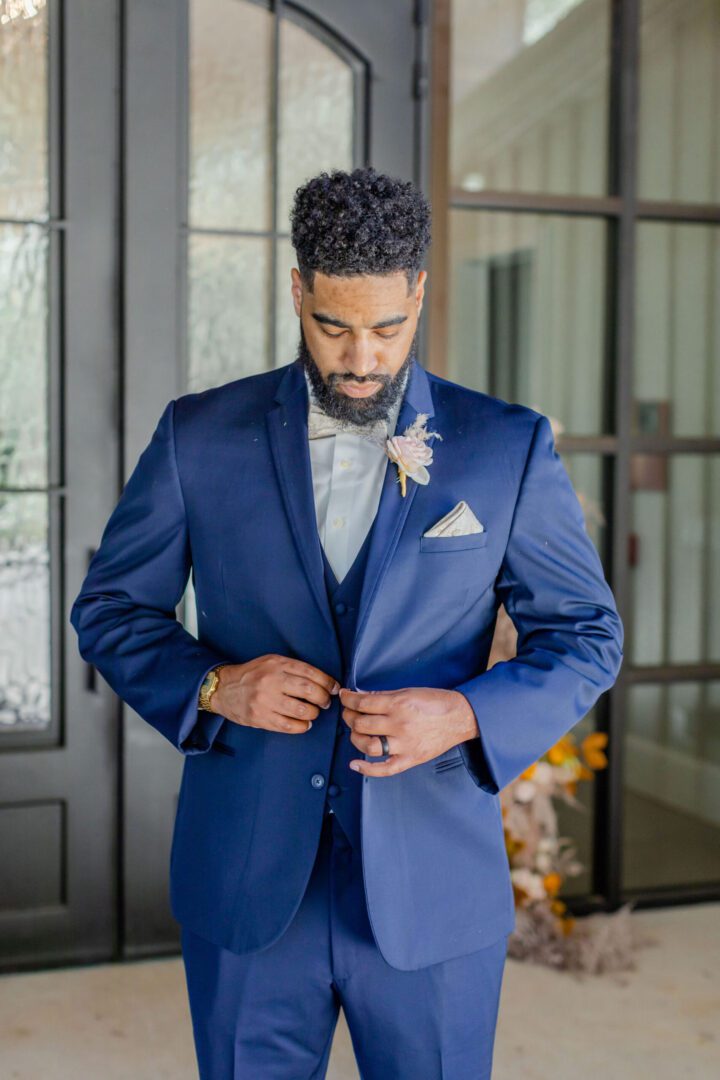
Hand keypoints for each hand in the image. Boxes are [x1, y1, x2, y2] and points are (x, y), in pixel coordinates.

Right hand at [212, 655, 339, 733]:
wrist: (224, 689)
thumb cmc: (253, 675)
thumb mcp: (271, 662)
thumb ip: (293, 668)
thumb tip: (323, 680)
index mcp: (277, 664)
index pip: (310, 673)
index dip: (327, 682)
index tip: (334, 688)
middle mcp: (271, 681)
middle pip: (309, 691)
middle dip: (323, 699)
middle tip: (325, 702)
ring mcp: (265, 701)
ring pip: (302, 711)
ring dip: (314, 714)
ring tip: (313, 712)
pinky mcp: (260, 718)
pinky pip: (289, 726)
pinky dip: (302, 726)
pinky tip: (304, 723)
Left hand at [339, 686, 478, 775]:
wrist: (460, 717)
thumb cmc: (435, 702)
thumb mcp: (408, 691)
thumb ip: (383, 696)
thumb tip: (360, 696)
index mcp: (398, 705)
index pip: (363, 703)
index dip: (348, 700)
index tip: (344, 697)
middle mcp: (399, 725)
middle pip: (361, 724)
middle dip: (349, 717)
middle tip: (348, 713)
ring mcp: (405, 745)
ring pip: (368, 746)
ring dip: (355, 738)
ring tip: (355, 731)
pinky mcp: (411, 759)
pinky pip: (385, 769)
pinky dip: (367, 769)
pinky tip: (354, 764)